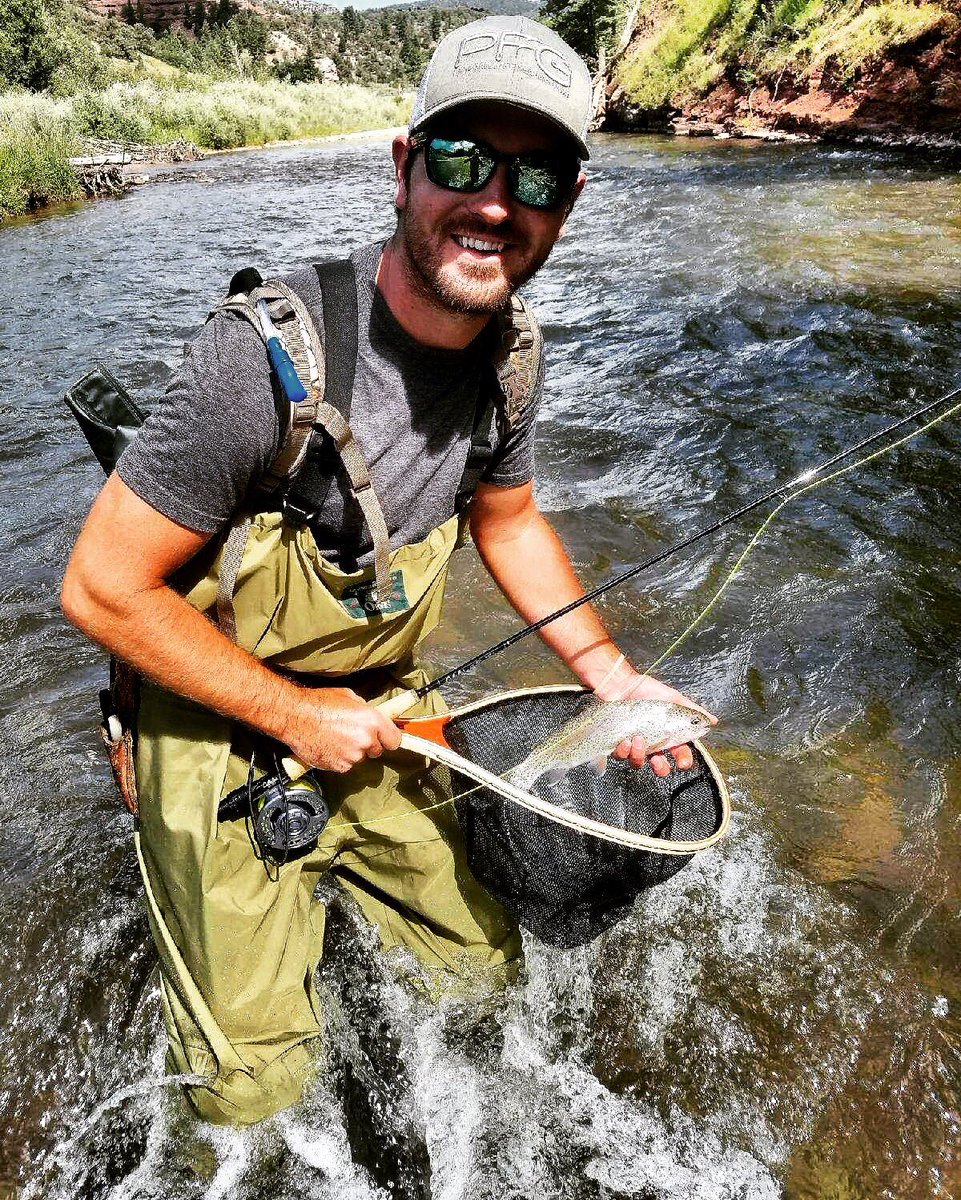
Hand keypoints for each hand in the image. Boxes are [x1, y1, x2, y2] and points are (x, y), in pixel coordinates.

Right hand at [282, 686, 401, 772]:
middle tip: (351, 734)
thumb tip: (370, 715)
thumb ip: (364, 709)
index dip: (388, 738)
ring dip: (352, 751)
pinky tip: (328, 746)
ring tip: (335, 738)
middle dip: (367, 744)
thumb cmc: (319, 703)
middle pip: (377, 750)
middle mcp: (366, 740)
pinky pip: (345, 765)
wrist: (295, 717)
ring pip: (359, 758)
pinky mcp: (339, 766)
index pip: (394, 740)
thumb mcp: (349, 697)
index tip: (383, 738)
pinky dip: (338, 758)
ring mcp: (352, 756)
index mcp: (372, 721)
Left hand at [592, 662, 717, 778]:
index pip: (680, 753)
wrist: (622, 684)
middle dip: (660, 769)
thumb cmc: (647, 691)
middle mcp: (652, 743)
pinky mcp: (618, 743)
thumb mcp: (673, 699)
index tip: (683, 763)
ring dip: (639, 755)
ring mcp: (635, 745)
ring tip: (638, 740)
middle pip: (659, 766)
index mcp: (667, 735)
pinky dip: (623, 751)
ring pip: (638, 763)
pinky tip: (625, 741)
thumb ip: (692, 710)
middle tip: (658, 762)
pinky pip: (621, 756)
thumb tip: (712, 720)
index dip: (683, 761)